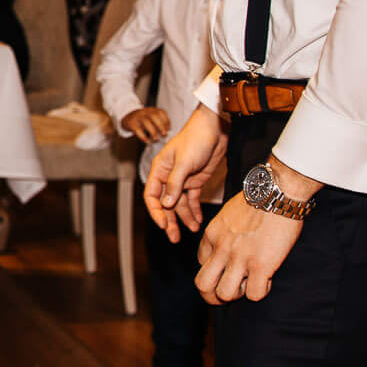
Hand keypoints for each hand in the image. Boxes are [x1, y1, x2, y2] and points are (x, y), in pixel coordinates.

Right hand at [120, 107, 171, 141]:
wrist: (127, 116)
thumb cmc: (143, 119)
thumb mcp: (151, 116)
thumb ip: (159, 122)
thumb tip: (168, 133)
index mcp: (152, 110)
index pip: (161, 112)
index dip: (166, 121)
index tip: (168, 129)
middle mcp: (145, 112)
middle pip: (154, 116)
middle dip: (160, 126)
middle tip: (164, 134)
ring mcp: (138, 117)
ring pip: (146, 123)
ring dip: (153, 132)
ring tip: (156, 140)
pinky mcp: (132, 124)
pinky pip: (138, 130)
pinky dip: (143, 137)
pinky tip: (147, 142)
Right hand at [143, 103, 226, 239]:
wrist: (215, 129)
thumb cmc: (195, 139)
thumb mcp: (184, 162)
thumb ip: (175, 184)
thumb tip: (166, 204)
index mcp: (159, 170)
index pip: (152, 196)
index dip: (156, 212)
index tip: (164, 225)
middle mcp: (168, 177)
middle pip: (165, 204)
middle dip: (170, 220)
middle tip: (174, 237)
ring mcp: (182, 180)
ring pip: (180, 204)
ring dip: (185, 217)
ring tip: (193, 230)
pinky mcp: (196, 181)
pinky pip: (192, 200)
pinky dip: (195, 210)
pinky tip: (198, 221)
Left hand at [195, 196, 304, 304]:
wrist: (277, 192)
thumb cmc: (258, 199)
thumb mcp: (228, 213)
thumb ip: (223, 231)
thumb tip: (227, 245)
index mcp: (211, 234)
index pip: (201, 263)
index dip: (214, 271)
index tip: (228, 268)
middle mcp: (221, 249)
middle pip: (203, 285)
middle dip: (212, 296)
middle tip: (228, 293)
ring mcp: (240, 258)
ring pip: (224, 294)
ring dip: (237, 295)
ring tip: (249, 285)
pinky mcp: (261, 265)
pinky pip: (254, 294)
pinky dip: (261, 291)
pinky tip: (267, 279)